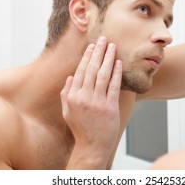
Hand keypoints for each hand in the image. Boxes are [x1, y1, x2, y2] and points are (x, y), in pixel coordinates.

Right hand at [60, 36, 121, 168]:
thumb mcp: (67, 111)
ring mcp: (97, 102)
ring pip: (103, 75)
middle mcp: (84, 97)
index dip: (87, 57)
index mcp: (72, 96)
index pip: (80, 71)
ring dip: (108, 58)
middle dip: (98, 52)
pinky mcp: (110, 106)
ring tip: (112, 46)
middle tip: (104, 39)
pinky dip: (116, 73)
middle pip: (92, 69)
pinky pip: (114, 86)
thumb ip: (66, 93)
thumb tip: (71, 76)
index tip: (92, 46)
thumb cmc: (80, 128)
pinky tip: (119, 63)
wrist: (92, 146)